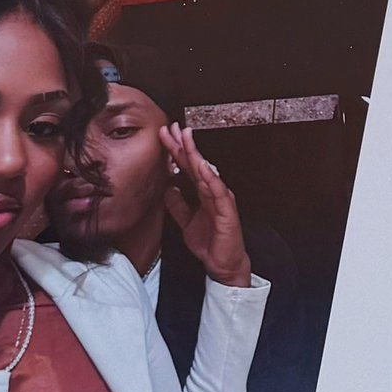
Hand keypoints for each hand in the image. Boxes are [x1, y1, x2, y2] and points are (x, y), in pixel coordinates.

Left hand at [161, 123, 251, 286]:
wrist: (223, 263)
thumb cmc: (210, 242)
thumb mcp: (186, 222)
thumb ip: (177, 205)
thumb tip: (168, 189)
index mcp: (202, 193)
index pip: (187, 167)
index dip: (175, 151)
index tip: (165, 135)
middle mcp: (211, 191)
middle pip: (195, 163)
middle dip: (183, 145)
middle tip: (172, 128)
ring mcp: (220, 198)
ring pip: (206, 172)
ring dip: (195, 154)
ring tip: (186, 139)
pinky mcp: (226, 209)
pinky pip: (217, 190)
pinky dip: (210, 177)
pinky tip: (202, 165)